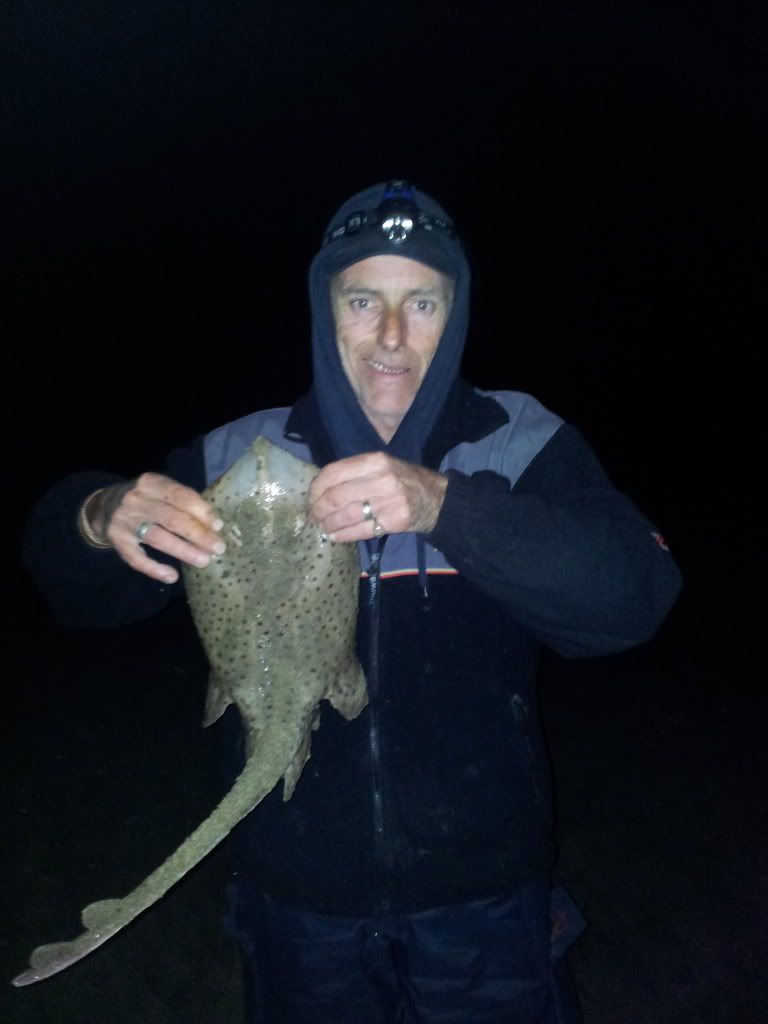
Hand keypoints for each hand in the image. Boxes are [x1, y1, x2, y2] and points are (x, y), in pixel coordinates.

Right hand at [83, 474, 224, 582]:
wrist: (103, 507)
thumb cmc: (144, 499)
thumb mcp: (159, 491)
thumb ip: (182, 502)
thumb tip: (213, 524)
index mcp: (150, 483)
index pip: (180, 496)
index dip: (201, 511)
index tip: (218, 525)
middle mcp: (136, 500)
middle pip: (172, 519)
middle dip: (198, 534)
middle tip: (218, 548)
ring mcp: (124, 522)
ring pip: (157, 538)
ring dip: (183, 550)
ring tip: (204, 561)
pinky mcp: (117, 541)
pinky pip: (137, 558)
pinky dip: (154, 569)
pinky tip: (172, 576)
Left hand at [308, 452, 447, 542]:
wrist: (436, 499)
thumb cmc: (402, 480)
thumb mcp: (381, 466)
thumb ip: (354, 472)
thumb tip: (319, 488)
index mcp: (375, 461)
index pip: (333, 473)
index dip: (315, 488)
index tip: (310, 499)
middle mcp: (381, 479)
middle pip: (335, 497)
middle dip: (318, 510)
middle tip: (313, 517)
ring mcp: (389, 501)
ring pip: (345, 516)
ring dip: (328, 525)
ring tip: (322, 528)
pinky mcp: (394, 521)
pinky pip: (359, 531)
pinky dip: (342, 535)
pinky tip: (334, 536)